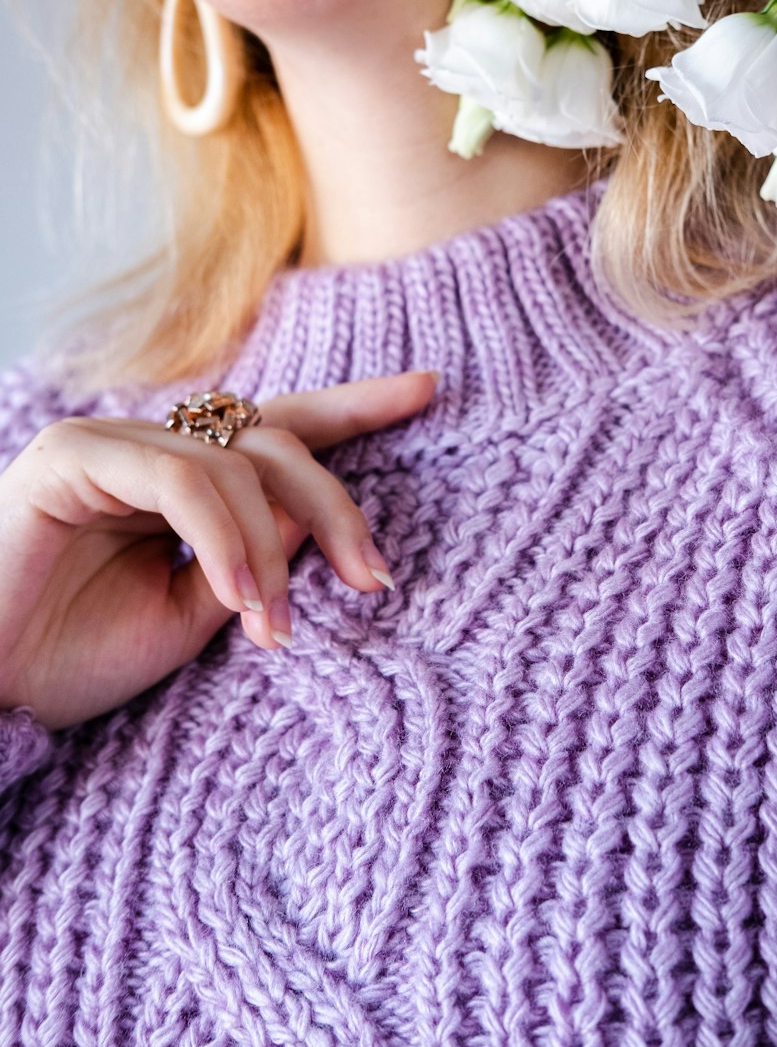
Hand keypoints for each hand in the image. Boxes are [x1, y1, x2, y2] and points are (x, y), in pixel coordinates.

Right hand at [0, 371, 438, 730]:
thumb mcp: (197, 616)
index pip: (281, 428)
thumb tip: (320, 517)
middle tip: (376, 579)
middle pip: (277, 442)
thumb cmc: (76, 662)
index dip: (356, 406)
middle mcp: (151, 446)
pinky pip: (180, 480)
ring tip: (277, 628)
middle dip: (338, 506)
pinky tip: (240, 600)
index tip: (429, 389)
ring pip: (236, 462)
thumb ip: (259, 560)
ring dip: (272, 550)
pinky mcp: (71, 455)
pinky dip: (224, 540)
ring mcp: (110, 441)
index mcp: (184, 480)